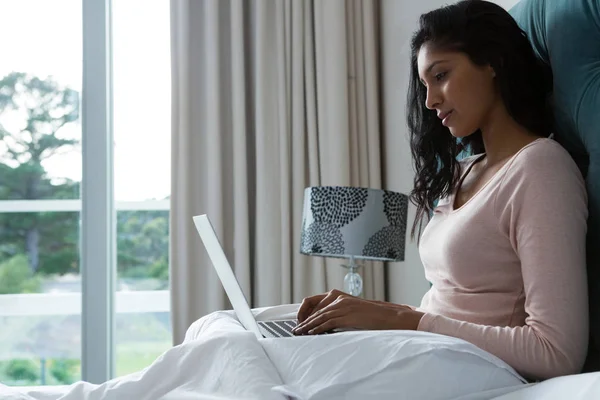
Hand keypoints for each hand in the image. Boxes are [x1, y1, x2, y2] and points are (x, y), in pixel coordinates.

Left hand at [293, 289, 423, 334]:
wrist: (388, 316)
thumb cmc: (372, 316)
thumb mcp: (352, 311)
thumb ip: (339, 314)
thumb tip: (324, 324)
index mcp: (339, 296)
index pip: (315, 301)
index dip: (305, 312)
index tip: (300, 321)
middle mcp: (339, 299)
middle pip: (315, 310)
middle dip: (304, 321)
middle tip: (295, 329)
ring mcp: (343, 306)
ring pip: (320, 316)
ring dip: (308, 326)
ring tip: (299, 333)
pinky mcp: (347, 315)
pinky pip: (329, 322)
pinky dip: (318, 328)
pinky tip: (312, 333)